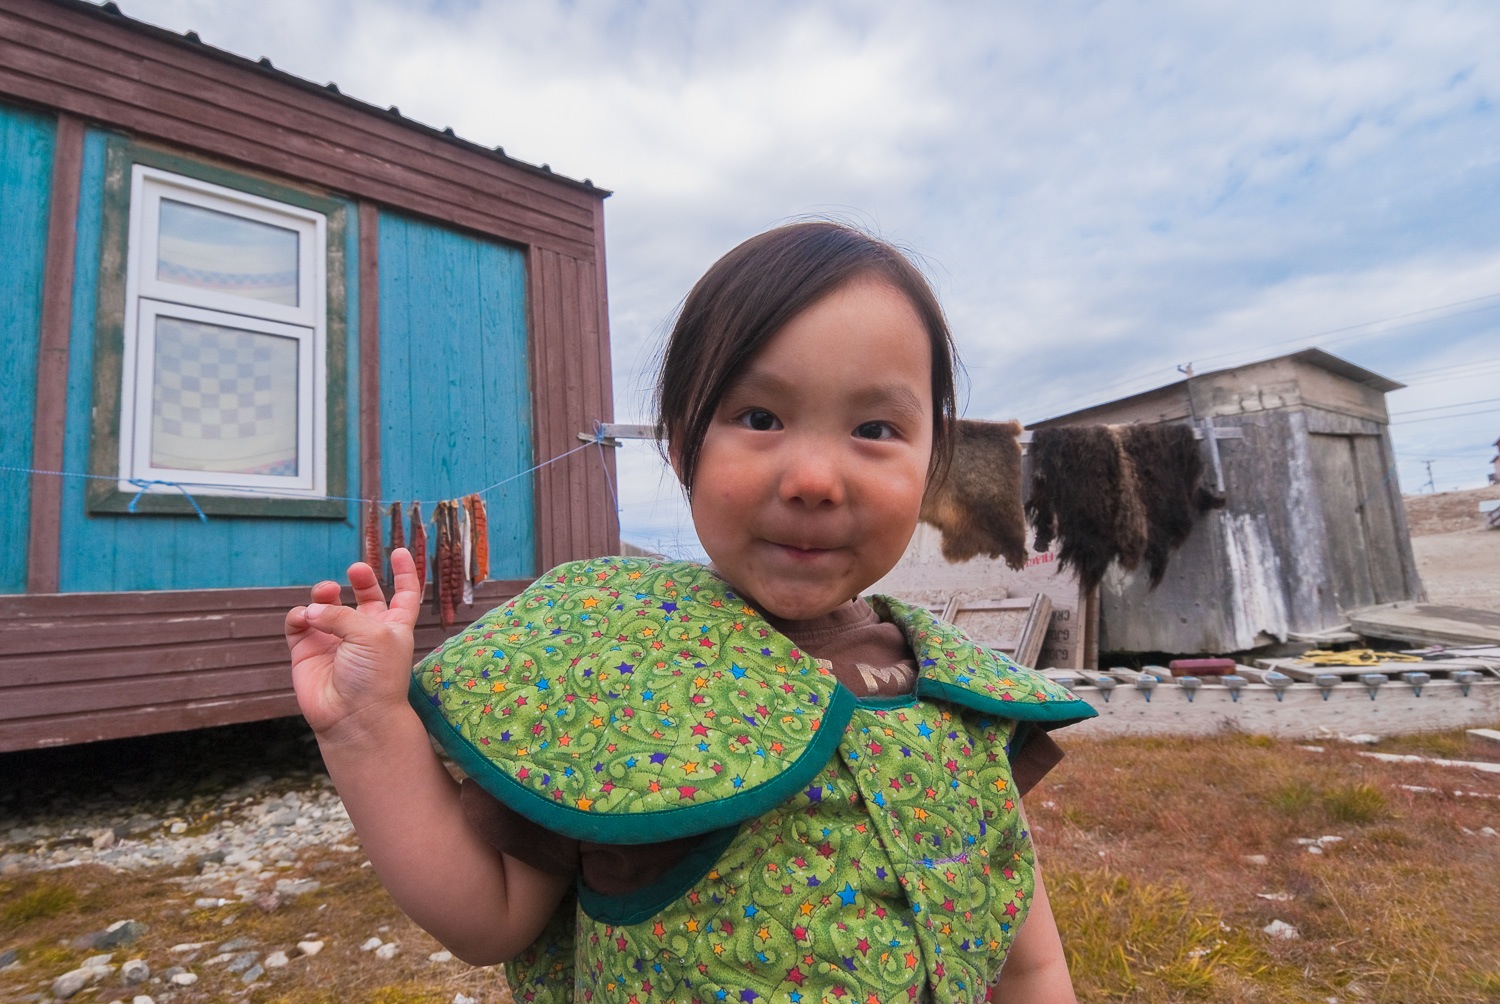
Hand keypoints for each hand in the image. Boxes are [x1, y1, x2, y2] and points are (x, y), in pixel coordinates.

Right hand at [285, 547, 421, 737]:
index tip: (397, 552)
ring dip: (324, 594)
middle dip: (361, 578)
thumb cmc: (376, 677)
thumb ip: (342, 614)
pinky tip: (305, 618)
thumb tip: (312, 611)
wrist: (353, 717)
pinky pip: (299, 622)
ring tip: (325, 595)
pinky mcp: (307, 651)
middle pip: (365, 595)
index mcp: (394, 626)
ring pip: (327, 604)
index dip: (404, 572)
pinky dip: (299, 614)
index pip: (404, 594)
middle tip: (356, 569)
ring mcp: (335, 640)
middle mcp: (365, 631)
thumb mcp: (372, 634)